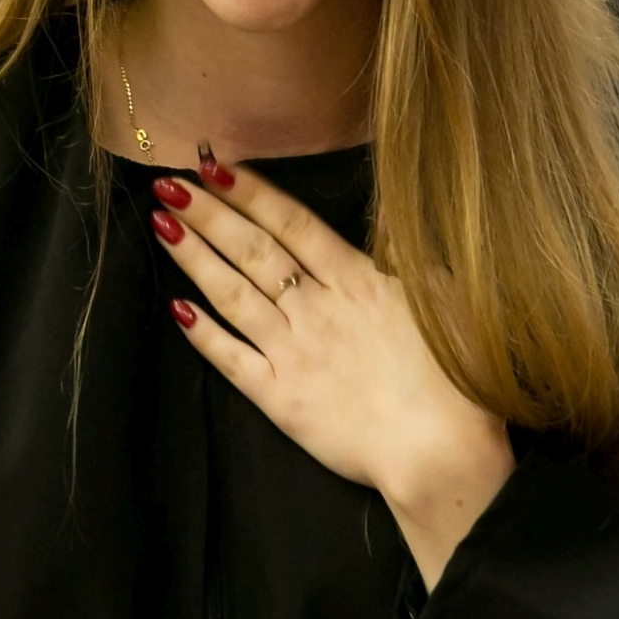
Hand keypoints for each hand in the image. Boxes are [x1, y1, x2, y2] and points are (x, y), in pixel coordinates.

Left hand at [151, 163, 513, 588]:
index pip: (291, 223)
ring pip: (232, 295)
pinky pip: (231, 359)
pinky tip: (176, 308)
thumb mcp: (444, 297)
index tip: (215, 166)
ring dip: (195, 258)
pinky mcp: (280, 398)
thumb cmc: (457, 378)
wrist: (440, 453)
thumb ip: (408, 254)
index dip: (250, 192)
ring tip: (161, 226)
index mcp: (356, 280)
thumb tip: (391, 210)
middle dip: (208, 214)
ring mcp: (293, 352)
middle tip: (168, 183)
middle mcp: (316, 308)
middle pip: (252, 250)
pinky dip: (202, 334)